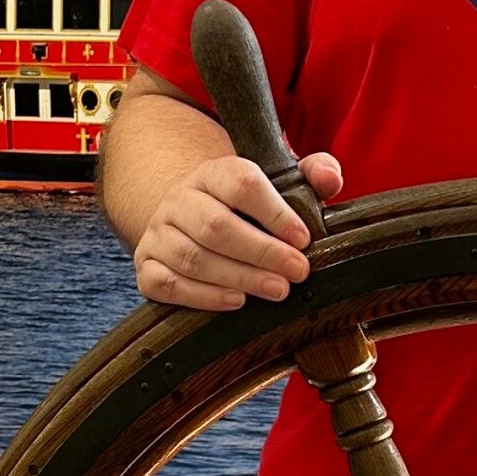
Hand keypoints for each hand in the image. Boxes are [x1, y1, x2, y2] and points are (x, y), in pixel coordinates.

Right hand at [133, 151, 344, 310]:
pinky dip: (202, 296)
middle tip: (297, 272)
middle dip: (261, 252)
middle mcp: (179, 200)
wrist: (191, 223)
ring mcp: (158, 234)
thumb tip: (330, 178)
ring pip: (192, 257)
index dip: (275, 213)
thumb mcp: (278, 185)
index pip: (240, 183)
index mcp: (212, 173)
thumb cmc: (245, 211)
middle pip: (215, 226)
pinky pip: (166, 284)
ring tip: (277, 291)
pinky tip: (236, 302)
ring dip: (239, 277)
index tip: (304, 239)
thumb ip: (309, 175)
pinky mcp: (146, 266)